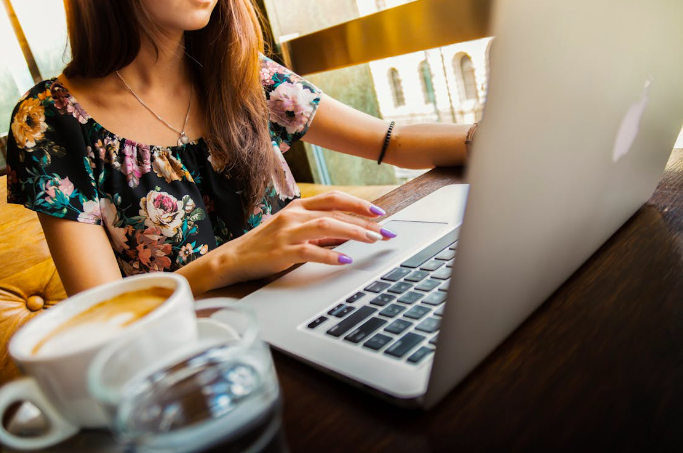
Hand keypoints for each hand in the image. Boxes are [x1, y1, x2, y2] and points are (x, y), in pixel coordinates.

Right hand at [217, 191, 396, 284]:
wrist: (233, 258)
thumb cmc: (266, 245)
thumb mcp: (293, 230)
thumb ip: (319, 229)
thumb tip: (350, 232)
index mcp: (298, 207)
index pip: (334, 198)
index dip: (358, 204)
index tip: (380, 213)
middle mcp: (294, 215)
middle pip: (335, 211)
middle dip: (364, 221)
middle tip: (385, 232)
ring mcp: (287, 232)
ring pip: (327, 226)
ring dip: (353, 232)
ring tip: (373, 240)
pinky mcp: (282, 252)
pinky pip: (310, 251)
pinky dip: (330, 255)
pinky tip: (345, 259)